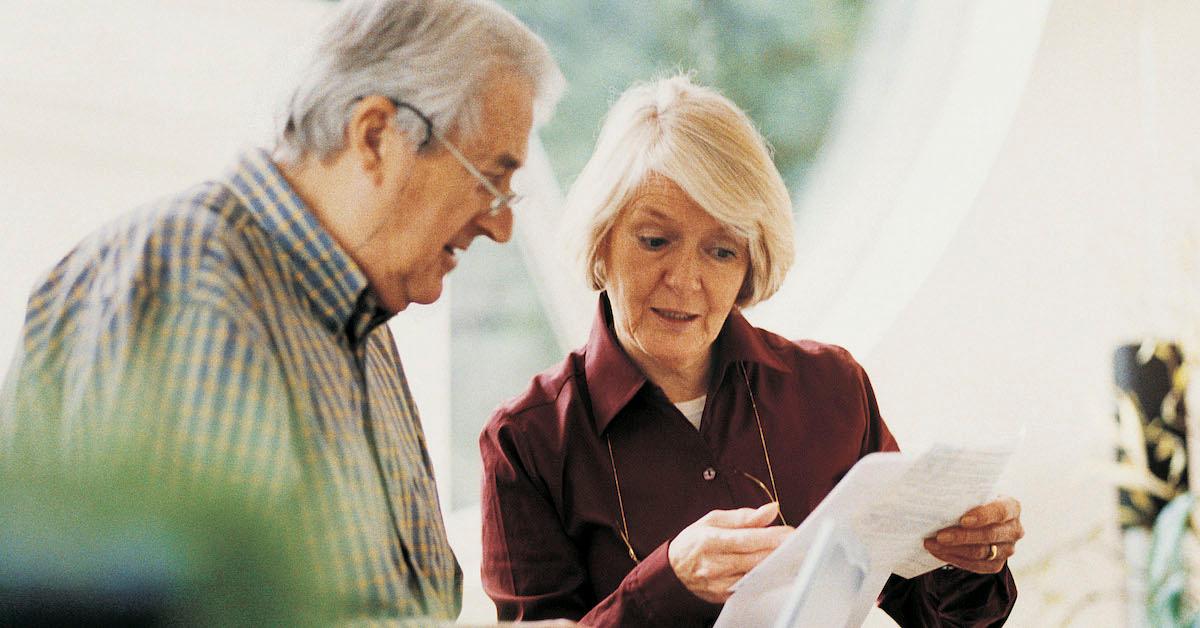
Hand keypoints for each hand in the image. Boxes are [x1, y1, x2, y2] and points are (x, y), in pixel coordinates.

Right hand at [668, 502, 792, 602]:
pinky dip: (765, 577)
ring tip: (792, 553)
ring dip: (776, 564)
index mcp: (710, 540)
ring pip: (755, 574)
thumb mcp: (713, 520)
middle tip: (799, 542)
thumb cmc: (695, 541)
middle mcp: (713, 564)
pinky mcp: (723, 596)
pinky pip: (750, 586)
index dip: (771, 536)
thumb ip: (744, 516)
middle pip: (754, 559)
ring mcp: (718, 583)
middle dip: (779, 550)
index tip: (790, 532)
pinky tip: (777, 569)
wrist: (674, 569)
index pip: (746, 539)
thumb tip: (771, 509)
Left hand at [923, 496, 1023, 573]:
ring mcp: (1008, 549)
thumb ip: (965, 496)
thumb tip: (939, 498)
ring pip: (980, 553)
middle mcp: (1014, 529)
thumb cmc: (975, 502)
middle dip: (961, 536)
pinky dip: (955, 559)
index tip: (963, 520)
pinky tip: (939, 552)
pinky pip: (975, 566)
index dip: (983, 516)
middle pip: (988, 535)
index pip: (1000, 512)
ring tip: (932, 544)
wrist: (982, 519)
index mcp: (1012, 507)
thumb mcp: (975, 494)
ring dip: (953, 550)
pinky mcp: (997, 564)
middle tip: (939, 536)